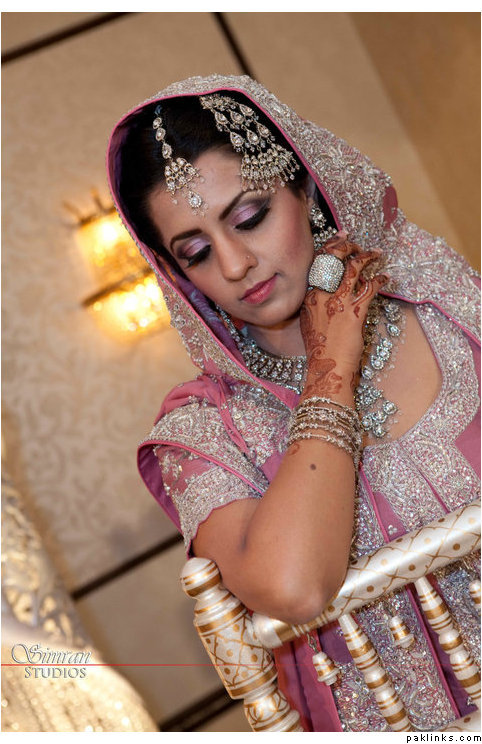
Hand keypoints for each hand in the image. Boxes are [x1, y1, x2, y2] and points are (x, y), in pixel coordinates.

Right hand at [300, 232, 387, 399]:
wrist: (327, 369)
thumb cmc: (321, 350)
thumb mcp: (310, 323)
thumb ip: (317, 305)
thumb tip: (330, 293)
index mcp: (308, 297)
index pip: (318, 262)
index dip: (330, 247)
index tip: (340, 239)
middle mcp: (320, 296)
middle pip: (333, 259)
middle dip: (348, 247)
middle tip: (358, 245)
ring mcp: (337, 303)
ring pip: (353, 269)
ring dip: (367, 257)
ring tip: (376, 254)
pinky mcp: (354, 313)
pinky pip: (369, 288)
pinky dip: (379, 279)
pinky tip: (384, 277)